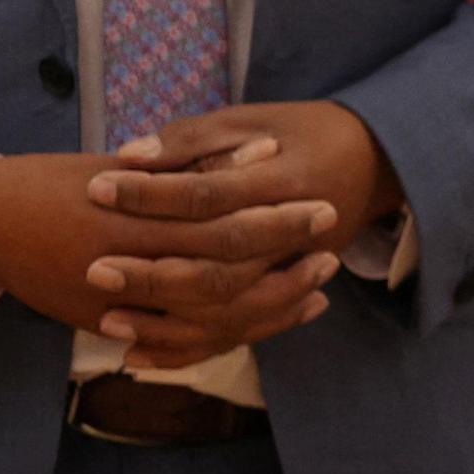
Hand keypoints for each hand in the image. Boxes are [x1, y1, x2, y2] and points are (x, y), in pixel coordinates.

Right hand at [0, 150, 338, 357]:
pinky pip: (179, 342)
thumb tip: (256, 158)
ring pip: (208, 316)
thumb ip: (184, 171)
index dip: (273, 214)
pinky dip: (225, 335)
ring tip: (316, 291)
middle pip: (224, 269)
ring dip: (269, 305)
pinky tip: (264, 323)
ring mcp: (119, 302)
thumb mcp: (122, 167)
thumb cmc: (58, 182)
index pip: (220, 218)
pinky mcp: (110, 325)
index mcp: (135, 212)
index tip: (317, 200)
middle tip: (331, 246)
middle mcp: (129, 261)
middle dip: (282, 257)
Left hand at [83, 101, 403, 366]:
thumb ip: (197, 137)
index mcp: (286, 178)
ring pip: (228, 310)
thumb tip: (129, 157)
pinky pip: (238, 333)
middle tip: (96, 270)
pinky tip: (138, 355)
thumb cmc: (305, 130)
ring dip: (166, 322)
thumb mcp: (255, 118)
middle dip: (153, 273)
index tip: (98, 190)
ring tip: (107, 319)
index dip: (152, 194)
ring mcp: (293, 268)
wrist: (377, 159)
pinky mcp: (286, 289)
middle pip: (218, 266)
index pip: (209, 194)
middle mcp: (292, 234)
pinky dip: (189, 349)